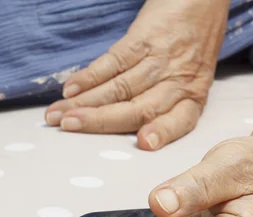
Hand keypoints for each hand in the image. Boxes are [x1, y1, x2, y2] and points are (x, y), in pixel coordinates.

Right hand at [44, 0, 229, 149]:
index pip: (180, 121)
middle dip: (100, 121)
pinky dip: (89, 76)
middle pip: (139, 108)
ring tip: (58, 114)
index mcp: (193, 97)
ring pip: (120, 88)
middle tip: (69, 128)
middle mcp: (179, 80)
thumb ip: (164, 104)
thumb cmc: (194, 44)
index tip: (144, 143)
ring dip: (84, 102)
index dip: (162, 132)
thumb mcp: (191, 80)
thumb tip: (121, 126)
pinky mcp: (143, 37)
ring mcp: (160, 59)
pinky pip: (113, 61)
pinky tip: (70, 88)